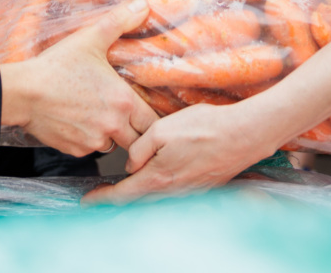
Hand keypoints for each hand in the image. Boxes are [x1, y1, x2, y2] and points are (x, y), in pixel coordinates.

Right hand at [0, 0, 158, 156]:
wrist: (23, 92)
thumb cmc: (56, 66)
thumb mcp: (90, 38)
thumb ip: (120, 21)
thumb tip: (143, 5)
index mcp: (123, 101)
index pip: (152, 122)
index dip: (150, 119)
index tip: (144, 112)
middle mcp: (113, 126)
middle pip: (136, 140)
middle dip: (132, 130)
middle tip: (120, 115)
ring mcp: (93, 141)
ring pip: (112, 145)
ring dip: (109, 135)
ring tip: (95, 115)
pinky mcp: (75, 150)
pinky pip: (89, 149)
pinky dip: (86, 140)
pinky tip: (75, 121)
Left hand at [81, 101, 271, 204]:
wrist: (244, 135)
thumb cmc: (204, 127)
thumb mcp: (162, 129)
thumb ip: (140, 148)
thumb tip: (130, 164)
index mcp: (158, 178)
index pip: (121, 196)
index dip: (101, 200)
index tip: (86, 201)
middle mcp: (172, 192)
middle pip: (137, 203)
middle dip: (116, 200)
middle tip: (100, 195)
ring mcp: (188, 193)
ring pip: (155, 200)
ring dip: (137, 196)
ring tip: (124, 187)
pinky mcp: (201, 188)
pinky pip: (172, 196)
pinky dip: (157, 192)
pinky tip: (155, 180)